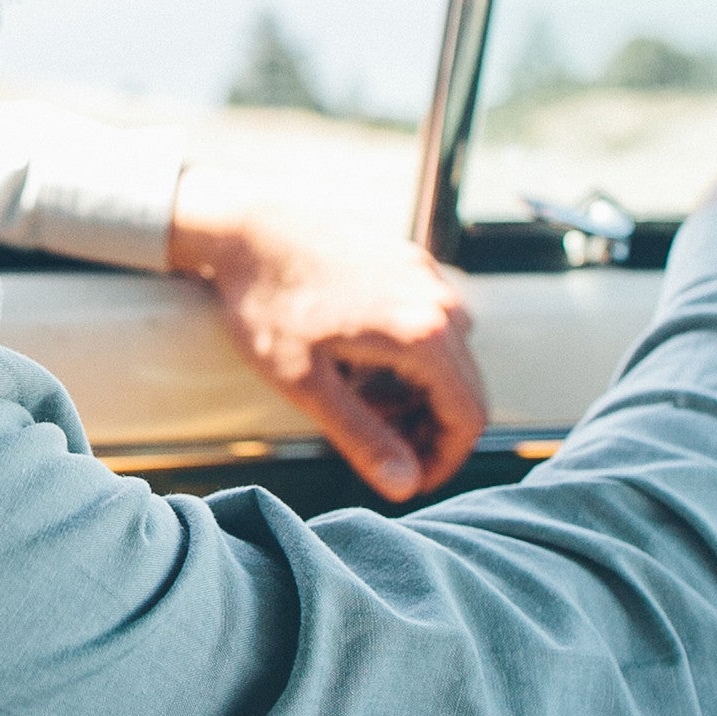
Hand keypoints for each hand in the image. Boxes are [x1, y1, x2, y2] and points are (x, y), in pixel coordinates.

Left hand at [168, 165, 486, 501]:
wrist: (248, 229)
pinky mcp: (413, 266)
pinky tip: (360, 369)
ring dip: (416, 397)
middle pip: (465, 390)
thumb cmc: (267, 304)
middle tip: (379, 453)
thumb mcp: (305, 383)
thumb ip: (359, 437)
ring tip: (359, 407)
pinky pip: (432, 328)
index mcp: (424, 333)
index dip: (443, 460)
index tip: (408, 483)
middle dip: (428, 432)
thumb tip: (403, 486)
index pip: (468, 417)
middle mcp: (442, 302)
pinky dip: (410, 362)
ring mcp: (431, 279)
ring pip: (450, 360)